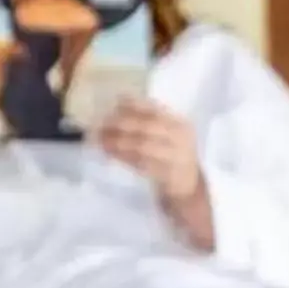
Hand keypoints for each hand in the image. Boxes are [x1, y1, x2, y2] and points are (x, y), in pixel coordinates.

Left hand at [97, 97, 216, 253]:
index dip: (129, 107)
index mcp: (180, 124)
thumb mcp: (165, 135)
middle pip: (146, 127)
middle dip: (119, 126)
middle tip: (99, 127)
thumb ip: (148, 118)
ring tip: (101, 141)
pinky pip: (142, 164)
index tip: (110, 109)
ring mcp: (177, 158)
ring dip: (118, 143)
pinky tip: (110, 154)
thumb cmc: (172, 157)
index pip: (153, 110)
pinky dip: (124, 158)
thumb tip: (121, 99)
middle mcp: (181, 139)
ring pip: (142, 146)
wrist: (190, 188)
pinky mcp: (169, 176)